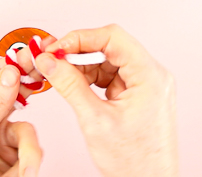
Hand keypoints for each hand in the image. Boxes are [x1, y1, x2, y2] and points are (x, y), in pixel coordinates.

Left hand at [0, 66, 41, 176]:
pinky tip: (23, 172)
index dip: (14, 63)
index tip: (32, 53)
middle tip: (44, 77)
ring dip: (28, 149)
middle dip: (30, 91)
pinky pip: (32, 148)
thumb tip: (7, 74)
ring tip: (23, 167)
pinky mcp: (15, 154)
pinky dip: (30, 161)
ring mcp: (1, 136)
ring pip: (28, 128)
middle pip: (16, 95)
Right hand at [34, 25, 177, 176]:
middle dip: (78, 52)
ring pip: (107, 60)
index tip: (57, 47)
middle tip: (52, 59)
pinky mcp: (137, 94)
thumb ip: (69, 85)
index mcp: (150, 77)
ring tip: (60, 77)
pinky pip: (109, 75)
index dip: (81, 38)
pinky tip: (74, 86)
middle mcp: (152, 76)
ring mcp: (145, 85)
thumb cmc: (135, 163)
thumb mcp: (95, 120)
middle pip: (110, 46)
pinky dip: (89, 78)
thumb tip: (50, 62)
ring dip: (81, 66)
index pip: (113, 38)